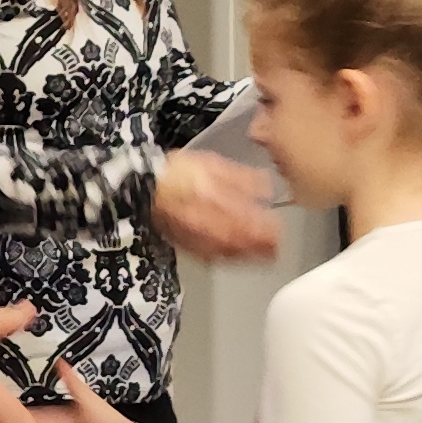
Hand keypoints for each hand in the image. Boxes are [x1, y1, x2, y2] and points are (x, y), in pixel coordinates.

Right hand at [153, 150, 282, 262]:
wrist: (143, 185)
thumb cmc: (176, 172)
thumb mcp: (212, 164)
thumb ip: (240, 177)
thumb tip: (266, 187)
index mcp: (213, 198)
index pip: (245, 218)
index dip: (265, 227)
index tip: (278, 230)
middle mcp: (204, 220)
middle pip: (237, 239)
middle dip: (259, 247)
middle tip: (275, 250)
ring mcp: (193, 235)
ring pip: (224, 251)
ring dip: (245, 257)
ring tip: (261, 258)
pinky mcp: (184, 243)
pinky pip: (207, 256)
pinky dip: (224, 258)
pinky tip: (232, 257)